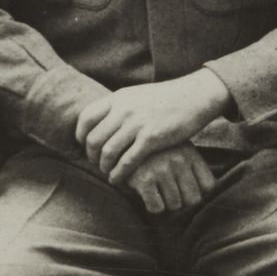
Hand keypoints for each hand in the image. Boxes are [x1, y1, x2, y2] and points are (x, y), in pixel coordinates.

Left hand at [74, 72, 232, 181]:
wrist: (195, 96)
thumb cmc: (167, 98)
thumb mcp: (138, 95)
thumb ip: (120, 106)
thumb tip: (104, 119)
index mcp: (118, 98)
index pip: (85, 118)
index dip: (81, 136)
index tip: (85, 146)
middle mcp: (124, 110)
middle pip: (93, 139)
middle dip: (92, 156)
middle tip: (97, 164)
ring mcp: (137, 124)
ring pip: (108, 152)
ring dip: (104, 167)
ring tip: (108, 173)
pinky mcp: (152, 138)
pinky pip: (127, 161)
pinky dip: (119, 174)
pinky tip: (119, 179)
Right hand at [120, 145, 215, 217]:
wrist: (120, 141)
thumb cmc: (153, 152)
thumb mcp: (177, 149)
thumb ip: (191, 167)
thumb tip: (201, 196)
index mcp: (190, 153)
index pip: (208, 187)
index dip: (197, 192)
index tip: (184, 188)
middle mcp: (178, 160)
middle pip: (193, 200)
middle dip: (181, 201)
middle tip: (168, 192)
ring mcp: (162, 169)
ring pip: (175, 205)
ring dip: (165, 204)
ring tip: (156, 190)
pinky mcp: (144, 178)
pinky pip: (157, 207)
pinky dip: (152, 206)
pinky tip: (146, 194)